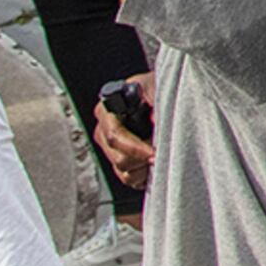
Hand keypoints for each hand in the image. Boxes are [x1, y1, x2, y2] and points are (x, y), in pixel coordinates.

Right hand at [88, 76, 154, 191]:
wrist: (156, 95)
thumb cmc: (153, 89)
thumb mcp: (154, 86)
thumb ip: (154, 99)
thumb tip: (154, 120)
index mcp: (107, 110)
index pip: (115, 136)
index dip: (135, 147)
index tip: (153, 152)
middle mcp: (104, 131)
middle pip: (119, 158)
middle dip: (143, 158)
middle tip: (162, 150)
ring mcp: (110, 149)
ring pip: (124, 171)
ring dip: (145, 166)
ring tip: (158, 151)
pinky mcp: (118, 162)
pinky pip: (129, 178)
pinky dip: (144, 174)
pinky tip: (154, 160)